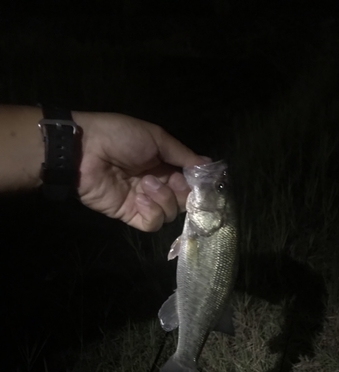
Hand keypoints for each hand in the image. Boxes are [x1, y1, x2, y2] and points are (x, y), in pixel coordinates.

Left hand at [74, 112, 208, 230]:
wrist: (85, 151)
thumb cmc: (120, 137)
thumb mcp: (156, 138)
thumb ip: (182, 154)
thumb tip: (209, 164)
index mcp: (164, 164)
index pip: (189, 181)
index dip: (197, 184)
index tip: (202, 184)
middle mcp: (157, 184)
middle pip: (183, 200)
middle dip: (182, 193)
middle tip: (170, 181)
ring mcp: (144, 201)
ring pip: (170, 213)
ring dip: (164, 199)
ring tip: (146, 184)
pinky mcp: (130, 214)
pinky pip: (152, 223)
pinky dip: (152, 213)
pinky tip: (141, 198)